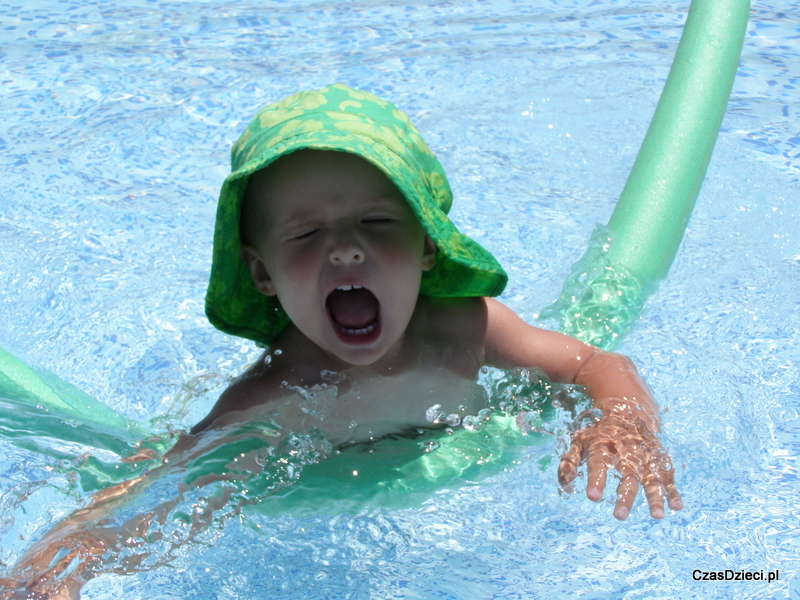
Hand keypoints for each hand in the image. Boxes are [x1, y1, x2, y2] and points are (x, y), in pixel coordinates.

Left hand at [558, 409, 682, 519]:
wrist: (627, 411)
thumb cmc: (599, 432)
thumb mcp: (579, 441)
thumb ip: (570, 461)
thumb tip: (565, 483)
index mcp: (603, 447)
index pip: (599, 465)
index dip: (596, 481)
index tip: (593, 497)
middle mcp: (626, 453)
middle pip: (627, 477)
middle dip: (624, 497)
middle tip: (620, 516)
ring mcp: (645, 457)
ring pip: (651, 479)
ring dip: (655, 497)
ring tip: (657, 516)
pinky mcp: (659, 460)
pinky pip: (668, 476)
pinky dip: (673, 492)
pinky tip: (676, 507)